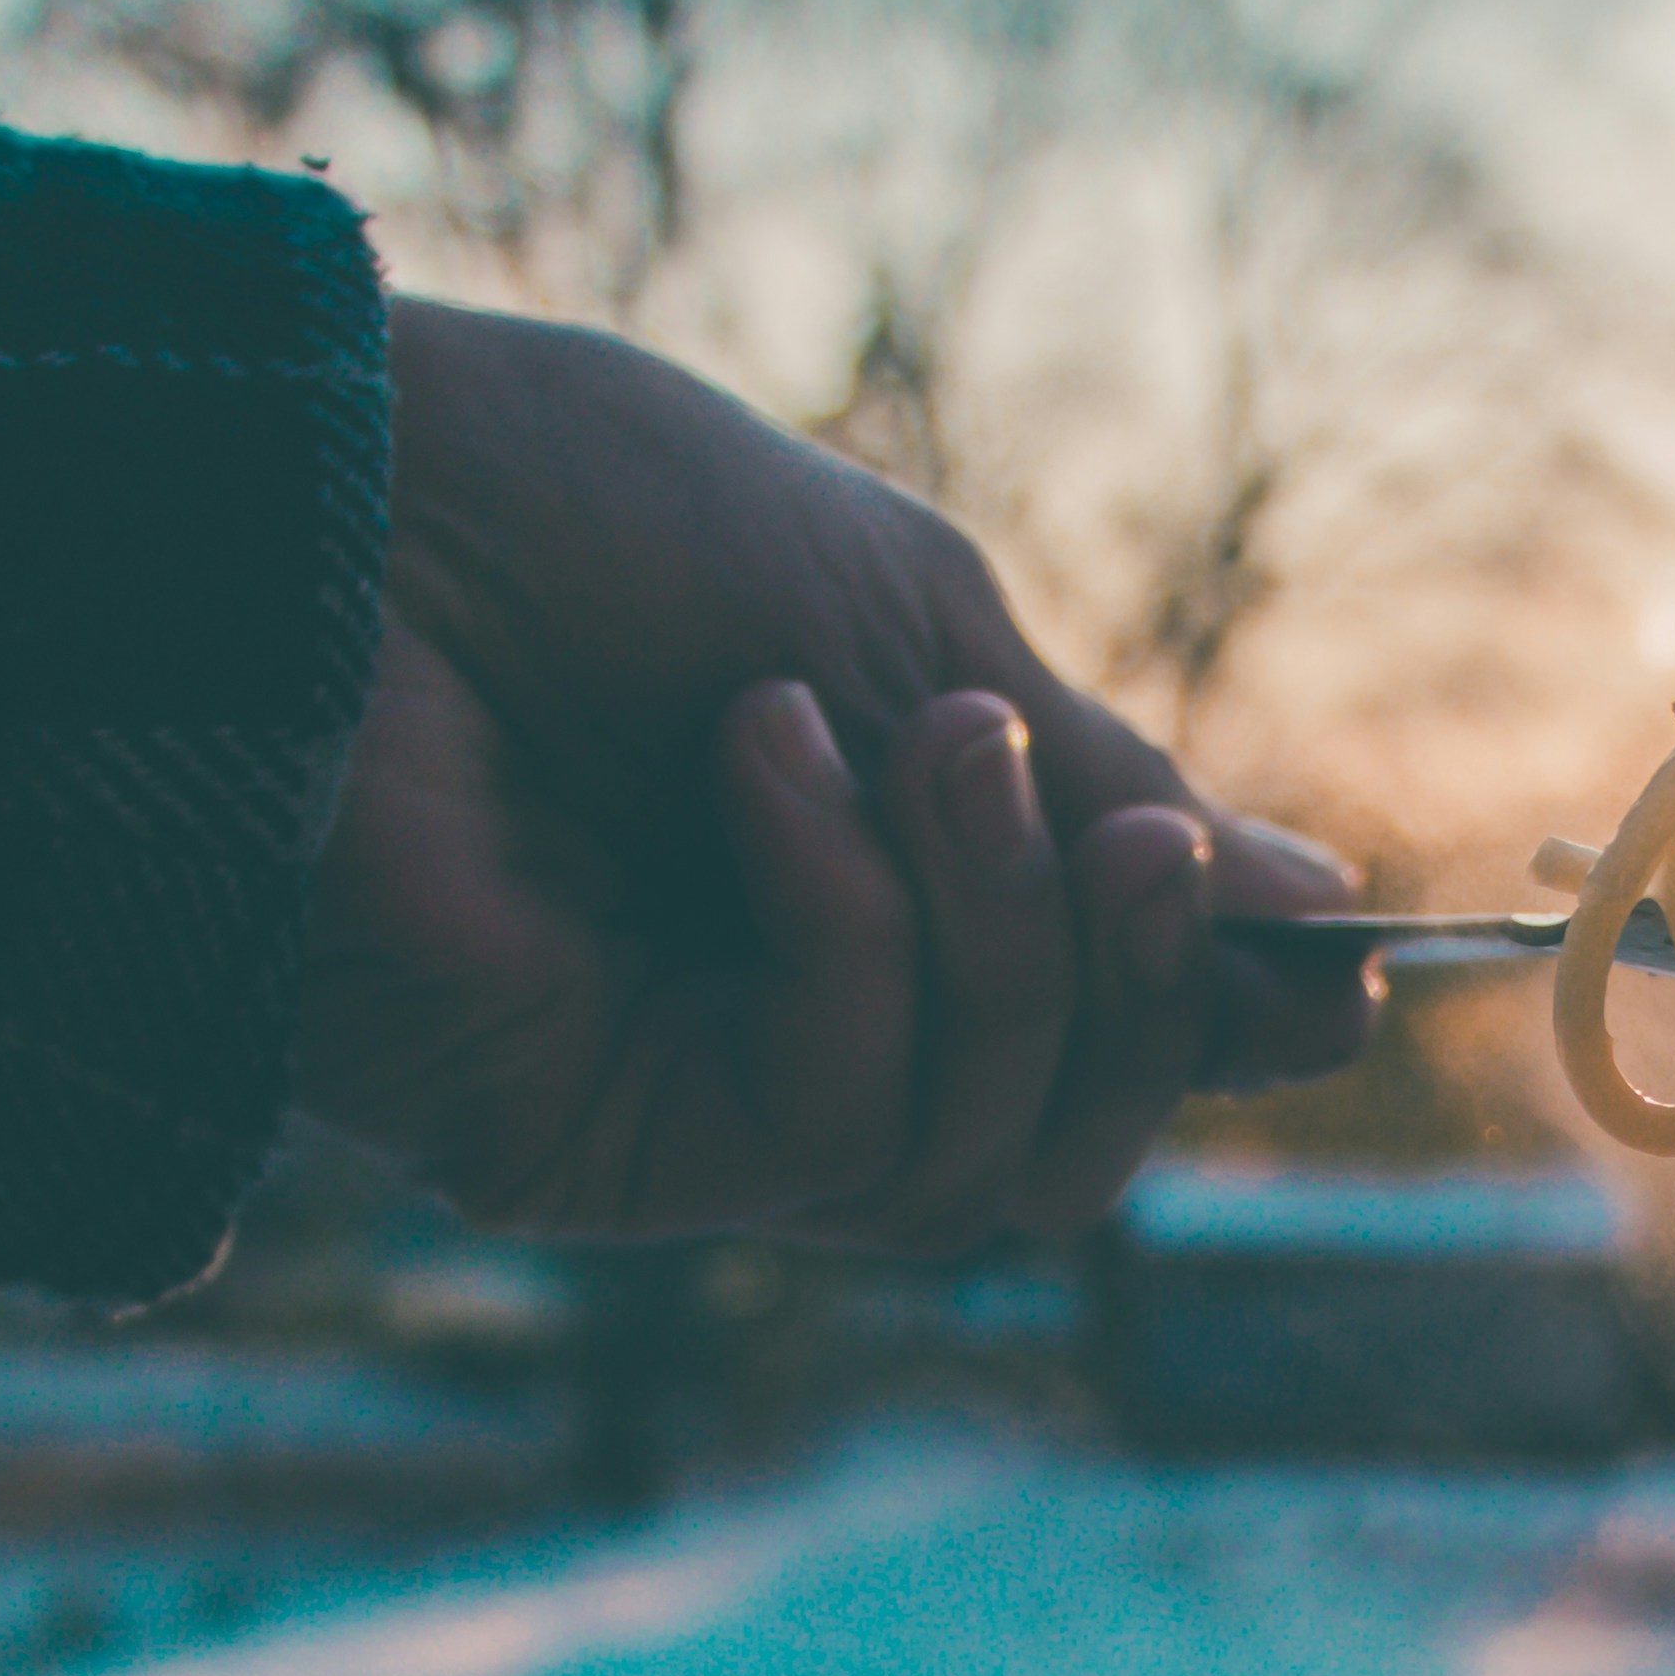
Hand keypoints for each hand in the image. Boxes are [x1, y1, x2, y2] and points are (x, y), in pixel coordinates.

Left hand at [300, 299, 1376, 1246]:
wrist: (338, 512)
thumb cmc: (583, 521)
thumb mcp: (906, 621)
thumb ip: (1089, 787)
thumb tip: (1308, 908)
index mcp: (858, 888)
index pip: (1084, 1033)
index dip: (1215, 1013)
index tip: (1336, 968)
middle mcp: (777, 1016)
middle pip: (1062, 1140)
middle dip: (1139, 994)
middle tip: (1128, 836)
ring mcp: (687, 1097)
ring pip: (972, 1163)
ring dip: (1001, 948)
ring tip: (913, 740)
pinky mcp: (597, 1150)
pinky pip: (833, 1120)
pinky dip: (847, 938)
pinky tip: (754, 773)